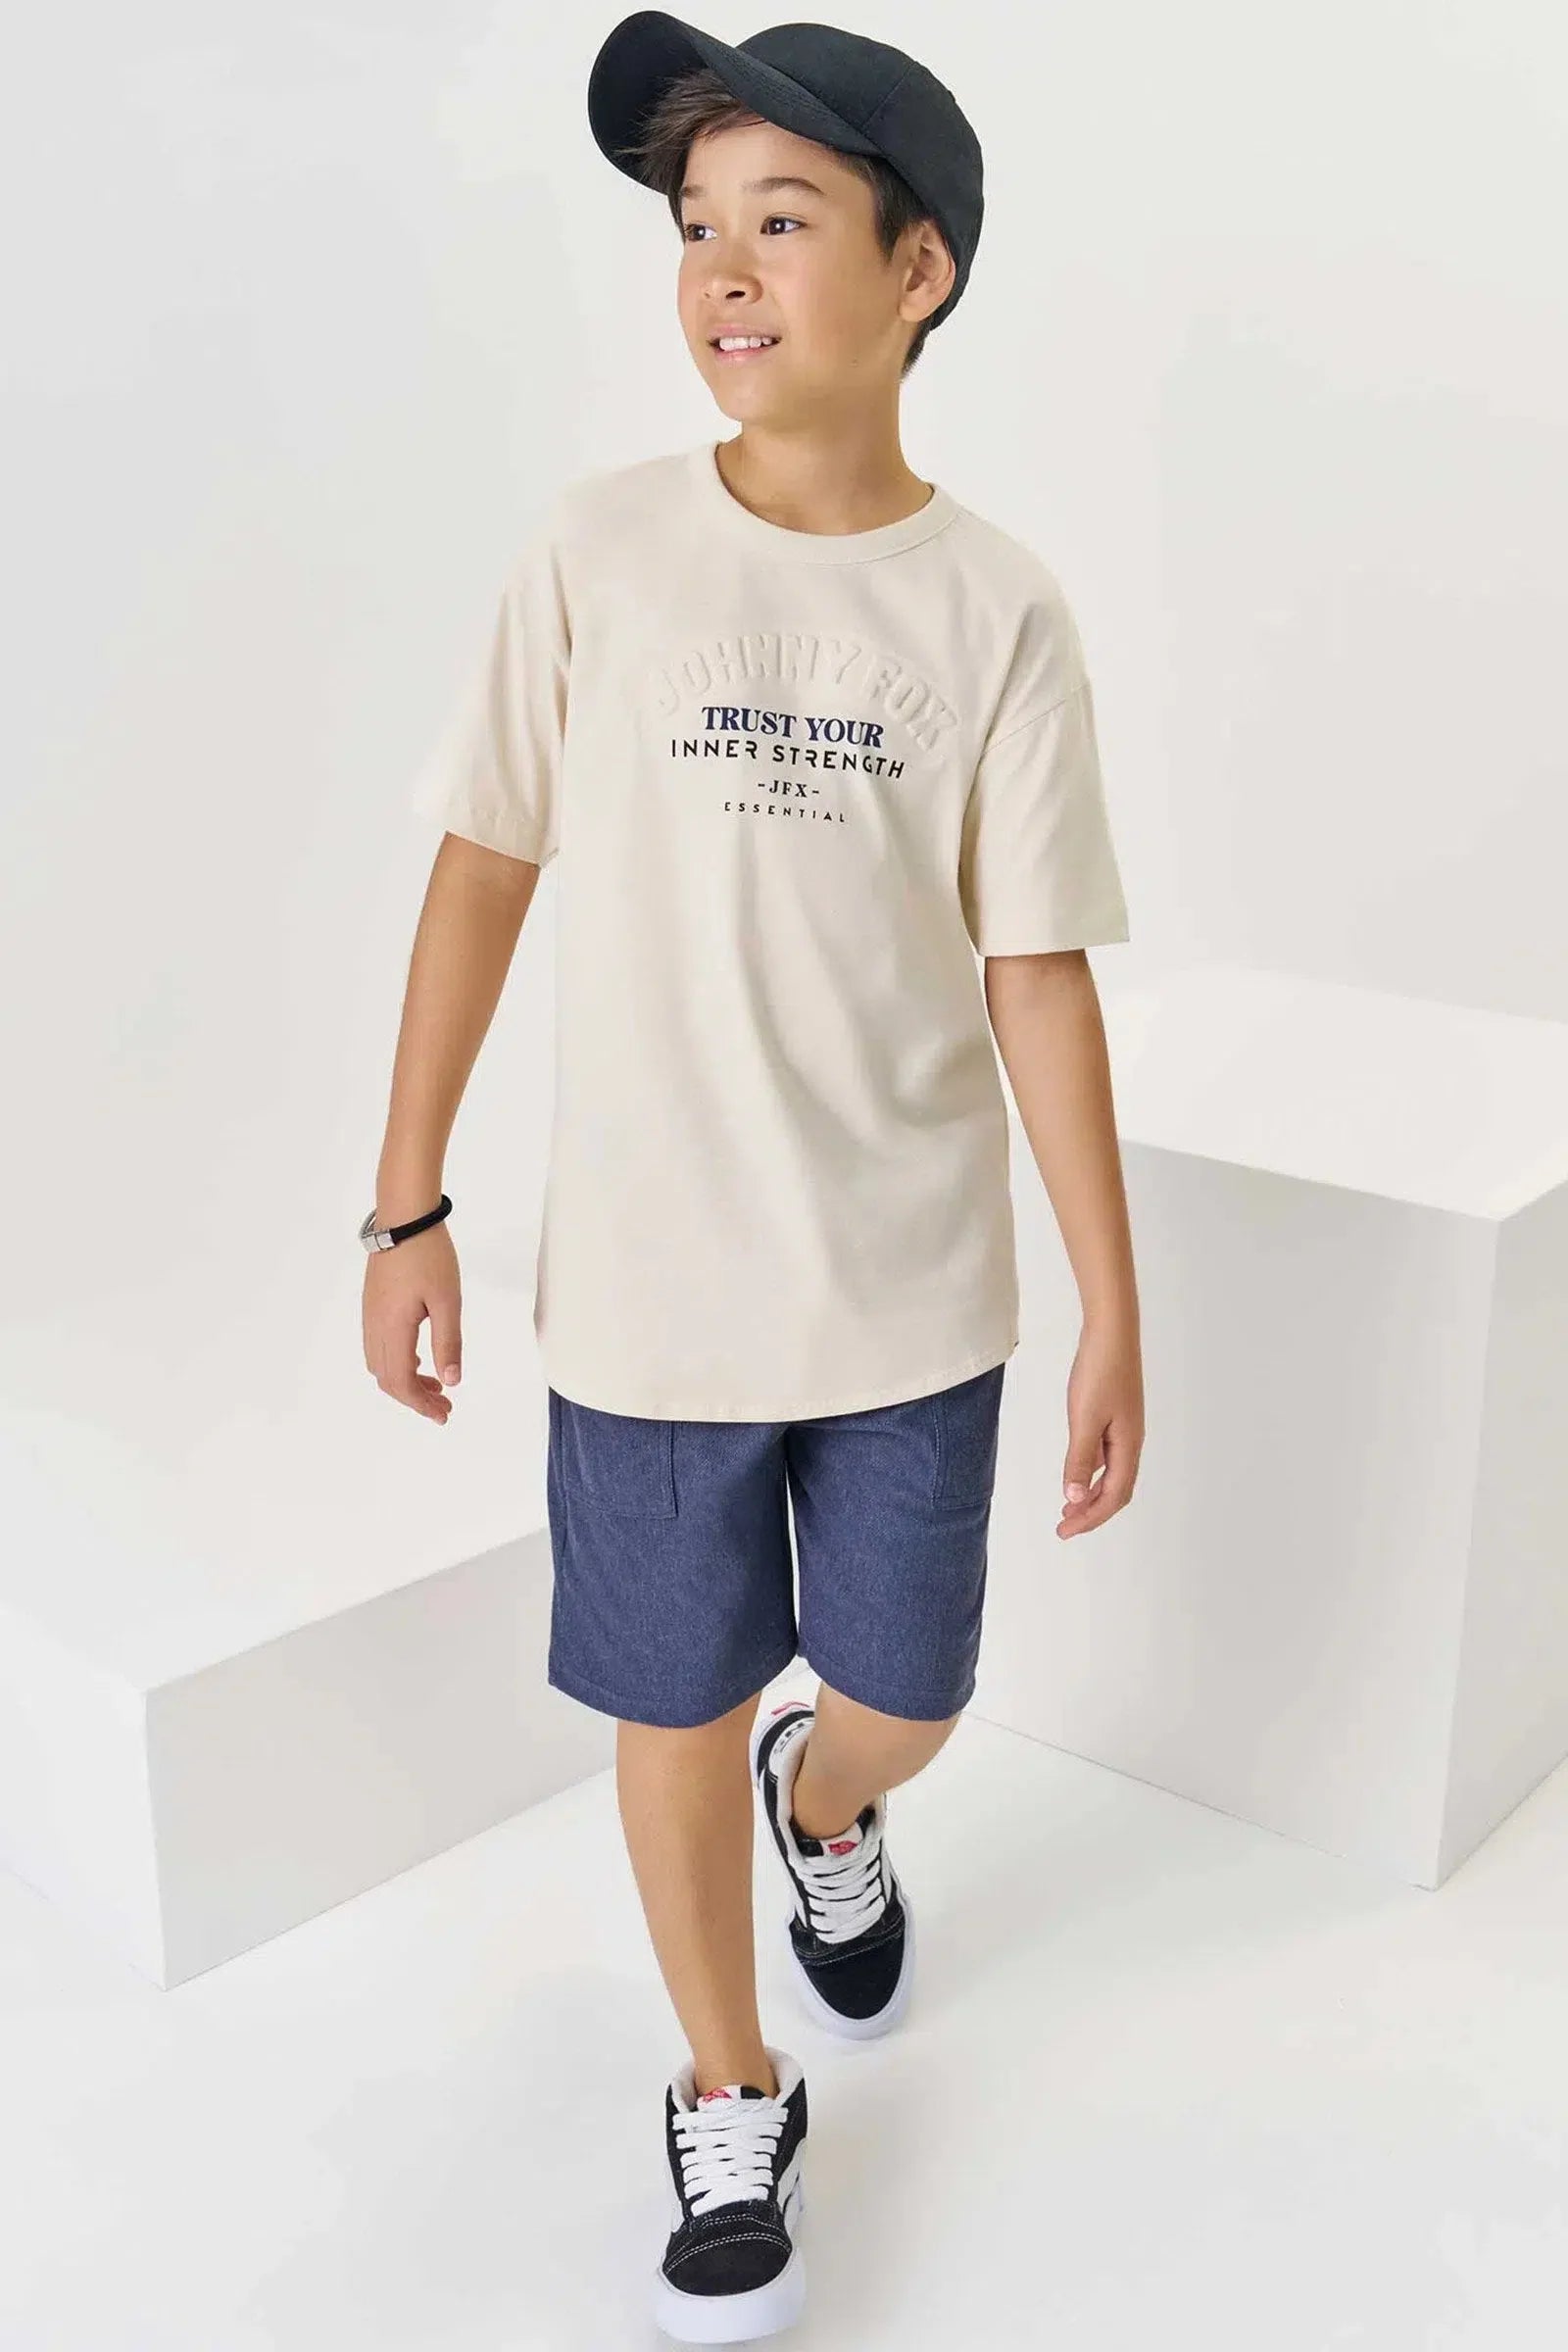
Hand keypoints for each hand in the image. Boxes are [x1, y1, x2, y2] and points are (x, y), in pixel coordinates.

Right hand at [362, 1219, 462, 1422]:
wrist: (404, 1218)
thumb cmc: (430, 1255)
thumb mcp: (447, 1301)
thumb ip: (448, 1342)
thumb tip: (451, 1381)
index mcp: (392, 1328)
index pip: (400, 1382)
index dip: (420, 1404)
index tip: (443, 1413)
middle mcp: (375, 1326)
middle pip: (387, 1379)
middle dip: (415, 1398)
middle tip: (445, 1406)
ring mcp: (370, 1315)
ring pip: (380, 1364)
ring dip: (406, 1381)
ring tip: (436, 1386)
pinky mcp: (372, 1304)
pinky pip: (379, 1346)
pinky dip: (398, 1362)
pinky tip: (420, 1358)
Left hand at [1058, 1320, 1142, 1537]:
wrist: (1112, 1332)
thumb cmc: (1100, 1372)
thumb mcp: (1084, 1419)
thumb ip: (1079, 1459)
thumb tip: (1073, 1499)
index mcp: (1128, 1446)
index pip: (1114, 1496)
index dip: (1091, 1518)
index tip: (1065, 1531)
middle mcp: (1131, 1441)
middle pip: (1116, 1489)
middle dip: (1092, 1512)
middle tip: (1064, 1527)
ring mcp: (1125, 1428)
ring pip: (1111, 1473)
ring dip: (1090, 1493)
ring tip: (1068, 1507)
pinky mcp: (1116, 1415)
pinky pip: (1106, 1455)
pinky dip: (1091, 1470)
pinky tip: (1077, 1471)